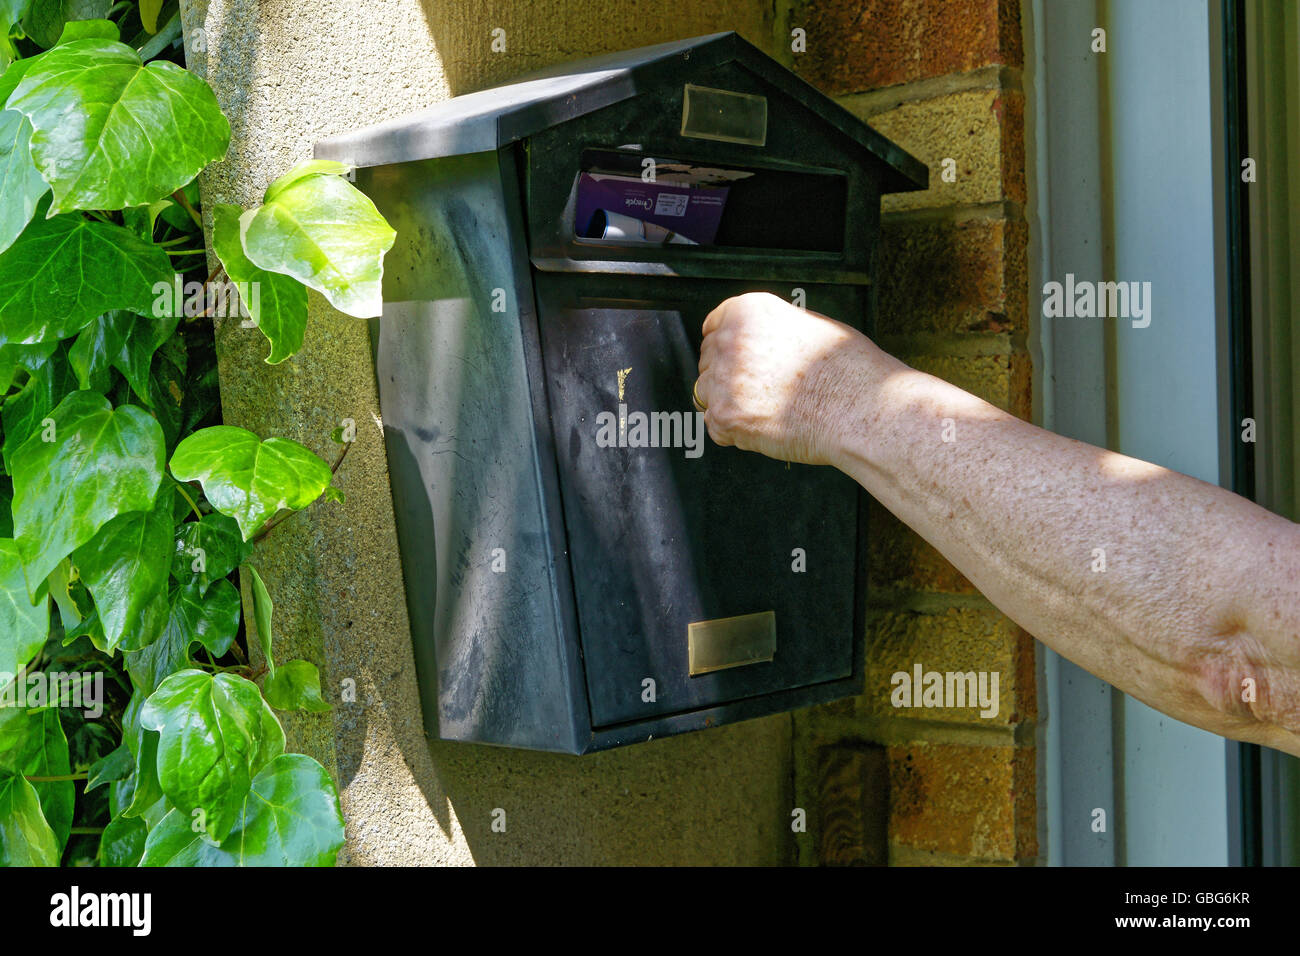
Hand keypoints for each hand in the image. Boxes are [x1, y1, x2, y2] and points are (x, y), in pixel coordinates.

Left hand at [696, 292, 878, 465]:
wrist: (858, 407)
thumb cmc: (847, 370)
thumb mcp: (809, 326)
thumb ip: (771, 331)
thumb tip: (761, 343)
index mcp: (749, 312)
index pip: (713, 326)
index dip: (726, 346)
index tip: (734, 359)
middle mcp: (731, 340)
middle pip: (708, 360)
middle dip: (727, 376)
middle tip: (760, 389)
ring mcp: (724, 379)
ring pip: (706, 393)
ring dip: (728, 403)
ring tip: (766, 408)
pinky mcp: (726, 416)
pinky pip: (714, 426)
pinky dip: (734, 431)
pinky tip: (764, 425)